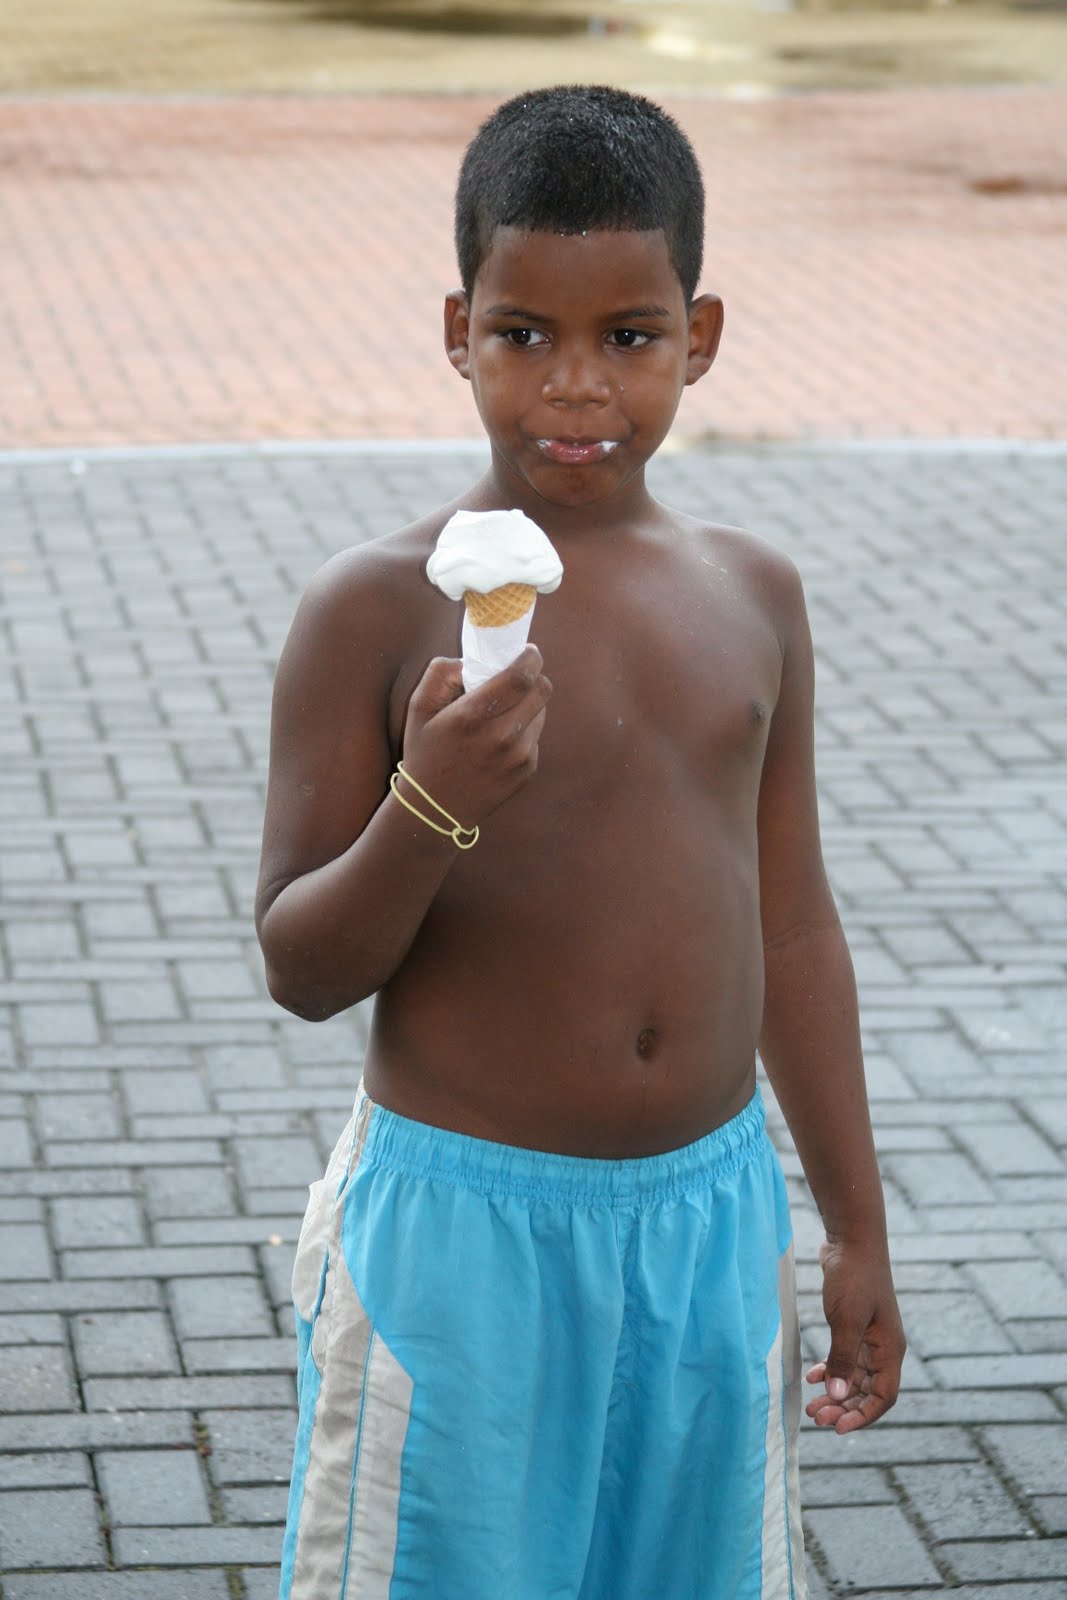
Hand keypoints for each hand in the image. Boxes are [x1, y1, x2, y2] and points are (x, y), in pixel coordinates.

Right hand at [401, 645, 551, 826]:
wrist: (436, 810)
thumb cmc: (425, 753)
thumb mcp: (418, 709)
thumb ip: (440, 673)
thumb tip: (470, 661)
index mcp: (472, 716)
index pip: (521, 677)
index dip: (531, 658)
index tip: (528, 651)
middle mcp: (501, 736)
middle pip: (542, 690)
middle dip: (534, 677)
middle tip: (519, 677)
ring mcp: (519, 755)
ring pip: (542, 711)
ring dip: (528, 704)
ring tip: (503, 712)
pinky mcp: (528, 769)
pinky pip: (536, 735)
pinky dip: (525, 728)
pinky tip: (500, 739)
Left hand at [805, 1238, 904, 1432]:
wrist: (851, 1240)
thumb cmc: (854, 1278)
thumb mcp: (847, 1321)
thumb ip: (844, 1360)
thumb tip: (839, 1397)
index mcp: (889, 1350)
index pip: (884, 1397)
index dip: (863, 1416)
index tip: (838, 1428)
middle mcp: (883, 1348)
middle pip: (867, 1391)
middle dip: (844, 1408)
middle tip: (816, 1417)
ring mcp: (868, 1337)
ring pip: (854, 1377)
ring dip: (835, 1392)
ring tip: (811, 1405)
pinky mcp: (853, 1325)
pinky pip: (844, 1358)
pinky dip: (830, 1369)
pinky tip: (812, 1376)